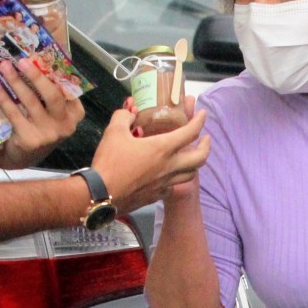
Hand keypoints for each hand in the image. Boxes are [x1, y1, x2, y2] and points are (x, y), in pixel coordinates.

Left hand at [0, 56, 85, 167]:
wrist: (22, 157)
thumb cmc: (38, 127)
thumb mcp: (51, 112)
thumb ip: (52, 92)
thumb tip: (39, 59)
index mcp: (75, 113)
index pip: (68, 88)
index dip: (54, 72)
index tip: (39, 57)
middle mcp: (66, 125)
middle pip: (53, 95)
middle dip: (36, 76)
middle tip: (22, 60)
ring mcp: (49, 134)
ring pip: (31, 102)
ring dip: (16, 82)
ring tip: (4, 67)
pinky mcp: (30, 140)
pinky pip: (15, 114)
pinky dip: (4, 99)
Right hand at [92, 104, 209, 210]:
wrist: (101, 195)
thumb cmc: (109, 162)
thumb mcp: (114, 132)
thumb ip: (124, 116)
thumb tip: (129, 111)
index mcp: (162, 148)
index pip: (191, 132)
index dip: (199, 121)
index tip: (202, 114)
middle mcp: (169, 167)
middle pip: (200, 158)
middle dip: (206, 146)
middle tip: (205, 138)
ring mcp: (165, 183)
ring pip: (190, 174)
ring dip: (195, 163)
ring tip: (191, 156)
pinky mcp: (157, 195)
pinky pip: (173, 185)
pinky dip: (176, 177)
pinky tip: (169, 173)